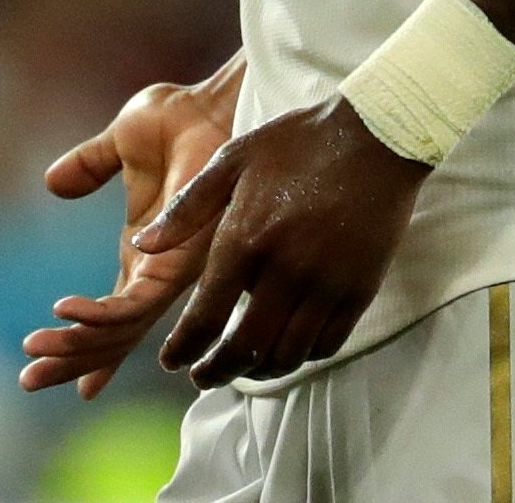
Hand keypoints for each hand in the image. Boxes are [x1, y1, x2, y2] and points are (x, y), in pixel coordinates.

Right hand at [20, 61, 242, 398]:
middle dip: (68, 359)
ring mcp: (168, 273)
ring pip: (120, 330)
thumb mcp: (118, 143)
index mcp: (142, 252)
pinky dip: (99, 314)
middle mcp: (155, 273)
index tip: (47, 368)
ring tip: (37, 350)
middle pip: (110, 335)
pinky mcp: (175, 264)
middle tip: (28, 379)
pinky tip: (66, 311)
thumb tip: (52, 185)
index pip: (109, 313)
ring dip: (77, 344)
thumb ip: (88, 165)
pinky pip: (133, 303)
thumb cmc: (178, 121)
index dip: (83, 344)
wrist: (208, 107)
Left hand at [139, 95, 428, 389]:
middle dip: (218, 370)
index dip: (185, 346)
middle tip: (202, 377)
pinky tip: (286, 346)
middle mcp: (285, 269)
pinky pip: (327, 343)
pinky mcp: (359, 290)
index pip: (207, 313)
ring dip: (259, 368)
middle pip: (246, 346)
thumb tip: (142, 245)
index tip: (171, 361)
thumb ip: (187, 209)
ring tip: (240, 365)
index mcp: (246, 236)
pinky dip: (302, 354)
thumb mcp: (231, 160)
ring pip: (288, 353)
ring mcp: (326, 284)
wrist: (372, 137)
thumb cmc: (295, 143)